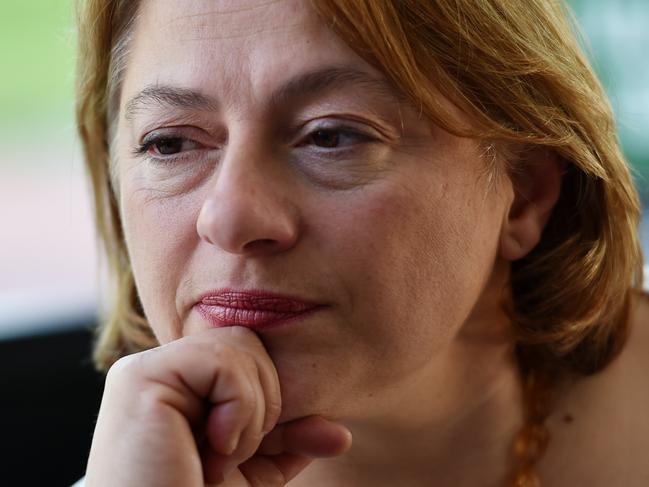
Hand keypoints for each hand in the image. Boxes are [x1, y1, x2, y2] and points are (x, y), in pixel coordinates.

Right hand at [84, 326, 351, 485]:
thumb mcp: (253, 474)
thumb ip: (289, 440)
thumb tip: (340, 435)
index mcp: (177, 384)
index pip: (247, 355)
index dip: (271, 399)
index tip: (263, 449)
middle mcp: (158, 369)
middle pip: (247, 342)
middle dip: (264, 402)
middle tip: (231, 455)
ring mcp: (145, 369)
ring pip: (240, 346)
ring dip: (250, 411)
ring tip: (220, 457)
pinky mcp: (142, 378)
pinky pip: (224, 363)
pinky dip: (238, 409)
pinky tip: (212, 449)